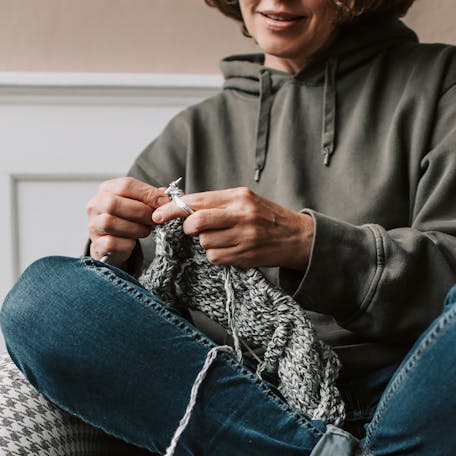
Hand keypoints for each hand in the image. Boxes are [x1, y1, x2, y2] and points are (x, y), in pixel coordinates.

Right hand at [87, 178, 168, 265]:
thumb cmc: (126, 220)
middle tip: (154, 219)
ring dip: (135, 228)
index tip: (164, 202)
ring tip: (145, 230)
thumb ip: (150, 198)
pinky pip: (111, 242)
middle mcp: (96, 205)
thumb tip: (165, 197)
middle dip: (140, 211)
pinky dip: (127, 244)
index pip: (126, 185)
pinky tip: (132, 242)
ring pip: (111, 223)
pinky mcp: (97, 244)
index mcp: (107, 190)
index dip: (147, 193)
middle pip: (114, 203)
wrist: (112, 244)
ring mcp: (94, 225)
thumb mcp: (137, 204)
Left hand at [151, 186, 312, 271]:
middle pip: (197, 222)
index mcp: (238, 197)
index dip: (173, 209)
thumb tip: (181, 206)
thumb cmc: (265, 217)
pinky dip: (217, 256)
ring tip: (225, 238)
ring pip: (205, 243)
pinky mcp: (245, 256)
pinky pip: (215, 258)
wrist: (297, 237)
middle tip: (193, 230)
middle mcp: (241, 215)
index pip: (197, 201)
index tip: (158, 215)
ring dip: (207, 243)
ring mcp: (244, 237)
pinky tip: (231, 250)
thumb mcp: (245, 201)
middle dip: (189, 228)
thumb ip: (215, 203)